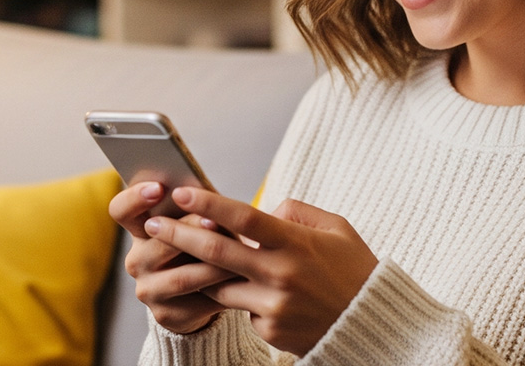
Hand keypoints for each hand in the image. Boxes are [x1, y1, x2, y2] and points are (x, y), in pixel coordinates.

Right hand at [109, 182, 242, 333]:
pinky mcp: (166, 315)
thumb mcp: (197, 224)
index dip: (135, 198)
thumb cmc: (202, 246)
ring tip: (240, 255)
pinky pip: (197, 302)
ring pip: (182, 276)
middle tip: (215, 222)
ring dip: (213, 265)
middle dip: (190, 231)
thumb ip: (197, 209)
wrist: (201, 296)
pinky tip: (241, 283)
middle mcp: (136, 260)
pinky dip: (222, 291)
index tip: (159, 188)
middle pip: (159, 243)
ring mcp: (148, 290)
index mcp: (140, 230)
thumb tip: (210, 194)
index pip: (121, 210)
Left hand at [145, 187, 378, 355]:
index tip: (181, 193)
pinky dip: (238, 296)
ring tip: (178, 256)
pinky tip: (247, 291)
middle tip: (153, 224)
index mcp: (297, 243)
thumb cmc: (355, 269)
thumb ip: (296, 212)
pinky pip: (240, 308)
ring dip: (198, 271)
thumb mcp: (337, 228)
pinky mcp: (269, 330)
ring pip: (218, 285)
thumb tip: (262, 208)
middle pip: (217, 251)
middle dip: (178, 235)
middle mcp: (281, 274)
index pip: (244, 218)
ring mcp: (273, 306)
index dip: (209, 204)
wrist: (372, 324)